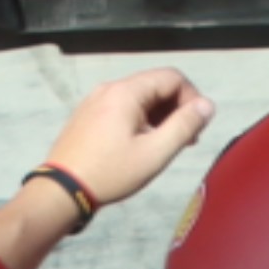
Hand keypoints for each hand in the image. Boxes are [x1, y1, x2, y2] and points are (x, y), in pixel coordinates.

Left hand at [32, 66, 213, 214]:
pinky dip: (139, 119)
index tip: (197, 127)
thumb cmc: (110, 173)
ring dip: (159, 115)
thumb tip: (207, 106)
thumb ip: (184, 126)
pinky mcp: (87, 115)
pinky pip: (122, 107)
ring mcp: (95, 100)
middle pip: (155, 85)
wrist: (61, 190)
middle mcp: (109, 88)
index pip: (172, 77)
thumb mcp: (154, 153)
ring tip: (165, 145)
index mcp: (126, 92)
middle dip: (176, 108)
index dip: (192, 98)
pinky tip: (141, 145)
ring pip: (139, 97)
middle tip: (186, 140)